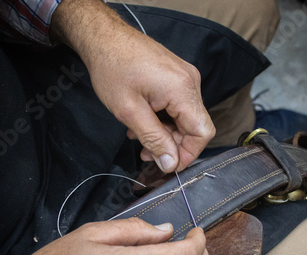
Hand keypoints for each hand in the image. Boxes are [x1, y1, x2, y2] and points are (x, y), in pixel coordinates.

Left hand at [51, 0, 215, 172]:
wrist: (104, 37)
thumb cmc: (112, 68)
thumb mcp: (129, 111)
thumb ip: (154, 139)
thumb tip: (171, 163)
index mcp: (183, 89)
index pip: (203, 132)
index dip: (188, 153)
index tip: (168, 164)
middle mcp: (190, 82)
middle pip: (195, 126)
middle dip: (173, 144)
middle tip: (147, 154)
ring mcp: (185, 77)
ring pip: (185, 117)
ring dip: (165, 133)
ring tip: (139, 138)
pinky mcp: (176, 76)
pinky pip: (178, 105)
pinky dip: (163, 118)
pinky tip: (143, 122)